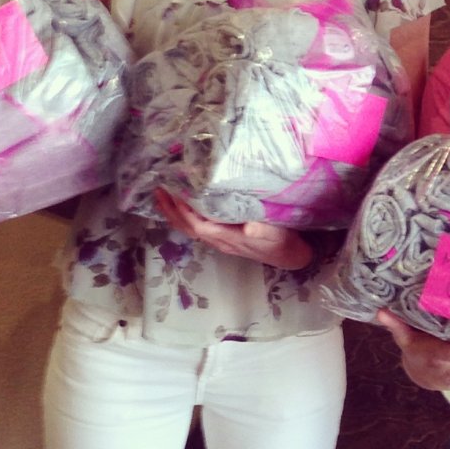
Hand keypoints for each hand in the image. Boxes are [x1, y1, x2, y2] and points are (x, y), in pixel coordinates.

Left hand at [154, 188, 313, 269]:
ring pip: (191, 228)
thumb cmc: (283, 242)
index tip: (174, 193)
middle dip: (172, 211)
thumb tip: (249, 227)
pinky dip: (186, 216)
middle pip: (188, 228)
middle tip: (158, 191)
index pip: (199, 225)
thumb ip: (263, 231)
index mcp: (229, 238)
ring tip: (163, 197)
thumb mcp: (277, 234)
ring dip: (175, 214)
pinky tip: (184, 206)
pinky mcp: (225, 236)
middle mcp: (220, 240)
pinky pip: (199, 226)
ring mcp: (221, 240)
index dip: (185, 211)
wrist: (291, 257)